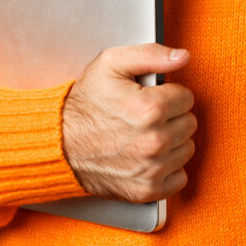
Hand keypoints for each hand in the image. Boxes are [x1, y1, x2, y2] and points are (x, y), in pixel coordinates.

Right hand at [60, 44, 196, 202]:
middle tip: (144, 118)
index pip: (187, 97)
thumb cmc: (84, 106)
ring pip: (186, 149)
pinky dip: (167, 169)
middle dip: (171, 118)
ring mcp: (151, 169)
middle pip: (189, 123)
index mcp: (150, 109)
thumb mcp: (111, 65)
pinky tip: (147, 158)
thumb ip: (151, 55)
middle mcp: (154, 141)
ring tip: (143, 136)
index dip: (168, 95)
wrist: (57, 145)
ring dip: (171, 142)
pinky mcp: (147, 190)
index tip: (149, 99)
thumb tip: (183, 56)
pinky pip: (179, 177)